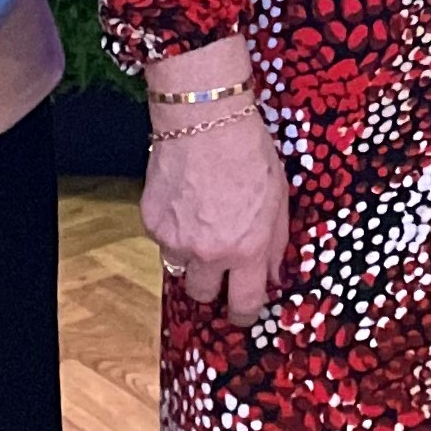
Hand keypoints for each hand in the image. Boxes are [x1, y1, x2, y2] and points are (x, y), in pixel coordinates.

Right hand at [143, 37, 288, 322]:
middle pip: (204, 295)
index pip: (245, 304)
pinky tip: (184, 198)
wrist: (204, 117)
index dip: (245, 313)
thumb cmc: (249, 151)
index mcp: (247, 248)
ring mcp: (176, 239)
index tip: (244, 310)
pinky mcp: (151, 222)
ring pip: (179, 266)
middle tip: (219, 261)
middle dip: (213, 284)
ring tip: (201, 218)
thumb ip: (276, 243)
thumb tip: (272, 276)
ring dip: (190, 253)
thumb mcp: (279, 199)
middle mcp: (209, 252)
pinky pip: (162, 239)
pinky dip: (172, 226)